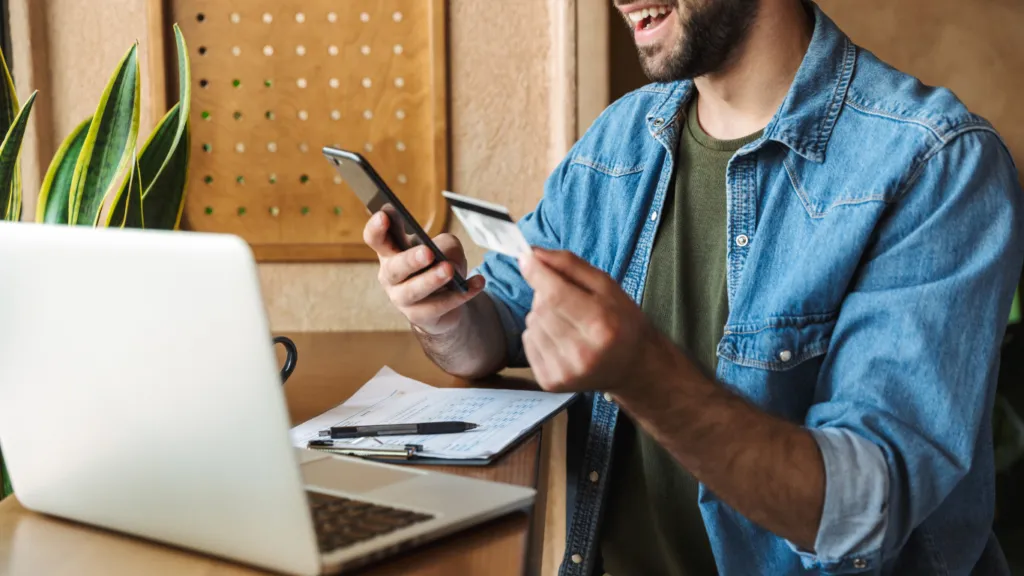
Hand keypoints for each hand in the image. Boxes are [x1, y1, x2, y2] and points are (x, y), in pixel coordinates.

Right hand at [364, 211, 485, 333]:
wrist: (447, 301)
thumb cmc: (439, 265)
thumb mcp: (445, 247)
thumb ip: (445, 246)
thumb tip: (446, 259)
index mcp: (390, 252)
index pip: (375, 239)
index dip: (376, 228)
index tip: (384, 215)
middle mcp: (391, 276)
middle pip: (394, 268)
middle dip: (410, 260)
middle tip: (428, 252)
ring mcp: (402, 299)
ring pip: (413, 291)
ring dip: (432, 280)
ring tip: (449, 270)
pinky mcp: (419, 316)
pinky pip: (439, 306)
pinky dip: (460, 294)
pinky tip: (477, 283)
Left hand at [519, 248, 672, 393]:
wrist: (634, 367)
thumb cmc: (622, 321)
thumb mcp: (607, 286)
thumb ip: (570, 265)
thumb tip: (532, 253)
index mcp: (601, 325)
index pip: (555, 295)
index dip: (536, 273)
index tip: (526, 257)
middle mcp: (582, 352)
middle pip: (541, 308)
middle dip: (545, 295)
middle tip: (567, 300)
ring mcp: (565, 371)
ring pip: (532, 324)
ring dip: (542, 316)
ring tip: (567, 322)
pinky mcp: (551, 382)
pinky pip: (528, 343)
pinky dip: (538, 334)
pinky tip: (560, 339)